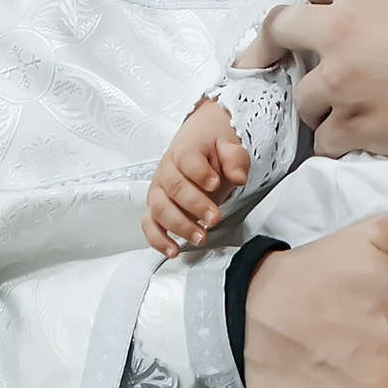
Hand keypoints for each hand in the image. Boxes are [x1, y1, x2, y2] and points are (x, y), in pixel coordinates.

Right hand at [143, 100, 249, 256]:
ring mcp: (159, 189)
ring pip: (160, 209)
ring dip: (179, 226)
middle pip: (174, 189)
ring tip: (200, 236)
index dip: (200, 174)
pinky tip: (173, 249)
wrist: (200, 138)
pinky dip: (157, 239)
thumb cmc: (211, 143)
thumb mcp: (229, 143)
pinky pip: (149, 224)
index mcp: (185, 150)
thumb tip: (238, 175)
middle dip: (195, 206)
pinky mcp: (157, 206)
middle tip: (214, 217)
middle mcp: (167, 170)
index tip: (215, 183)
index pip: (187, 161)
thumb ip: (234, 158)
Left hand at [257, 0, 387, 159]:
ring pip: (302, 94)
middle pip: (277, 31)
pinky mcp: (354, 129)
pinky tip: (354, 137)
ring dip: (318, 98)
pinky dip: (336, 140)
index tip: (299, 4)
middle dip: (273, 41)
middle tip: (278, 54)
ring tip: (338, 103)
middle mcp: (340, 33)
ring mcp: (342, 84)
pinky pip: (324, 140)